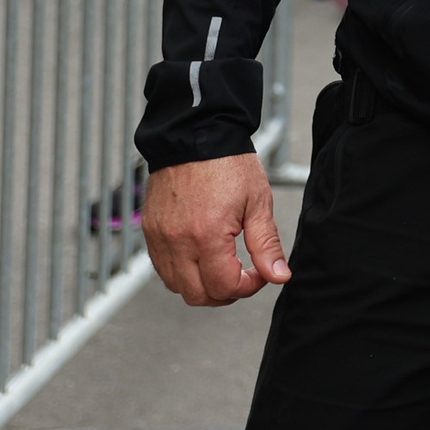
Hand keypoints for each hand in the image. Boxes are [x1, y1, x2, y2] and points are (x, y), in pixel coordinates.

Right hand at [141, 153, 291, 306]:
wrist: (196, 134)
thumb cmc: (229, 164)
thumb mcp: (258, 202)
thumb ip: (266, 245)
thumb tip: (279, 276)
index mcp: (207, 235)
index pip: (224, 286)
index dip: (248, 288)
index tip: (260, 275)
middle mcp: (177, 242)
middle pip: (197, 295)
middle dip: (225, 293)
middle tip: (243, 277)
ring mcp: (160, 237)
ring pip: (176, 286)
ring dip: (201, 286)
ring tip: (222, 268)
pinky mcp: (150, 231)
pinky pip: (162, 268)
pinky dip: (181, 273)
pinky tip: (201, 258)